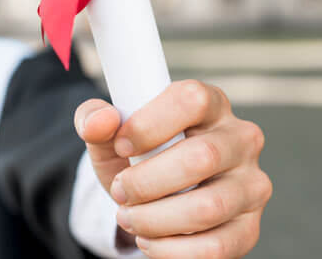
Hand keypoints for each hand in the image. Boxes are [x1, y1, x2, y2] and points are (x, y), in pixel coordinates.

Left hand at [73, 80, 271, 257]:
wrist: (149, 195)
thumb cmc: (135, 154)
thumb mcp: (109, 134)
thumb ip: (94, 119)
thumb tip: (100, 120)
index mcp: (208, 103)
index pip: (191, 100)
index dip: (149, 124)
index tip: (120, 145)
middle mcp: (240, 139)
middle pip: (201, 157)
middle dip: (146, 182)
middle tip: (120, 191)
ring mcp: (250, 184)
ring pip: (208, 207)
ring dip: (155, 219)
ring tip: (129, 218)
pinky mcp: (249, 227)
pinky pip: (217, 246)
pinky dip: (173, 250)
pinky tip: (150, 240)